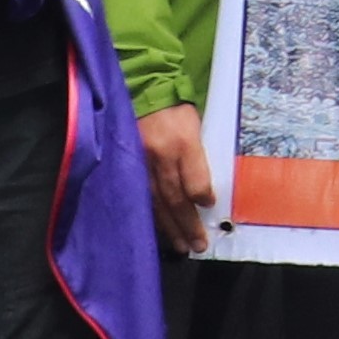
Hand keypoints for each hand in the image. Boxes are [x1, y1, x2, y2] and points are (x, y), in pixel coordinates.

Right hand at [140, 102, 214, 256]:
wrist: (144, 91)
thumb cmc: (177, 111)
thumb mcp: (196, 126)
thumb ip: (199, 157)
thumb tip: (206, 192)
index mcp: (183, 140)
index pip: (194, 178)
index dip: (201, 195)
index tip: (210, 207)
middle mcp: (161, 154)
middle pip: (175, 196)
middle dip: (187, 224)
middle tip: (198, 245)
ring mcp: (141, 161)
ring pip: (156, 202)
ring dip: (170, 227)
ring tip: (181, 246)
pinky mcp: (129, 165)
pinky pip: (141, 196)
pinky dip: (152, 215)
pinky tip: (159, 231)